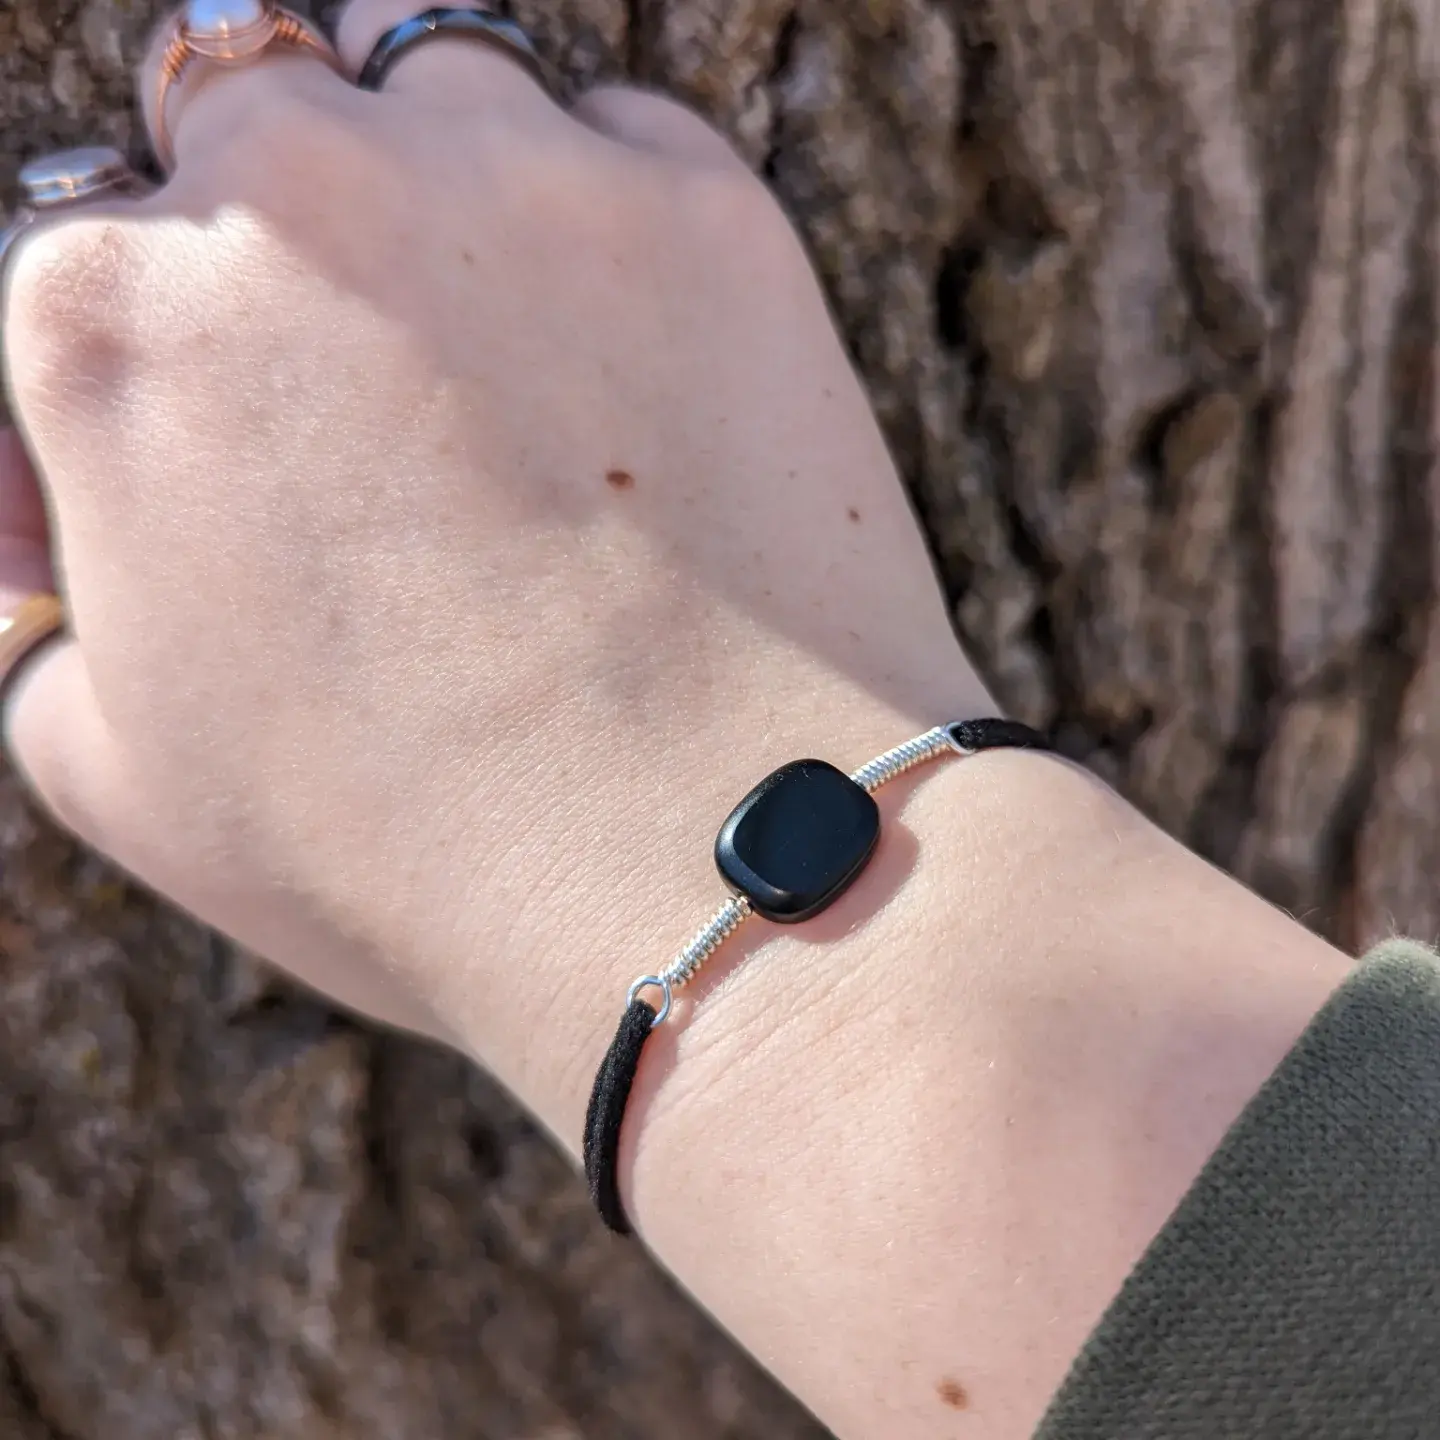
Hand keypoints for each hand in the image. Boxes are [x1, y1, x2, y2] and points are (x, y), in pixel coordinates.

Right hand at [1, 0, 990, 1135]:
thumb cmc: (404, 849)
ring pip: (429, 70)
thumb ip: (54, 610)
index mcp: (109, 315)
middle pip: (244, 103)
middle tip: (343, 352)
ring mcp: (516, 176)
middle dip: (269, 214)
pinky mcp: (705, 211)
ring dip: (428, 165)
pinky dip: (602, 218)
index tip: (204, 450)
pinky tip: (626, 357)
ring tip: (480, 315)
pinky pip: (618, 139)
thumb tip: (81, 547)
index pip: (78, 242)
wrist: (703, 863)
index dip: (136, 357)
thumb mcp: (120, 771)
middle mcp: (296, 190)